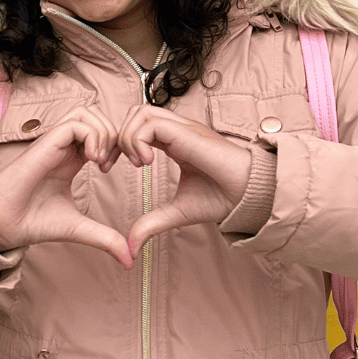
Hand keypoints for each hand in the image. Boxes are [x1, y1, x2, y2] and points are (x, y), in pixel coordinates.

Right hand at [0, 108, 132, 269]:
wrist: (3, 225)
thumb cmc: (32, 222)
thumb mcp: (79, 228)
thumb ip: (104, 238)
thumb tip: (129, 259)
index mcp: (71, 161)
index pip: (101, 134)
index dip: (117, 145)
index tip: (119, 168)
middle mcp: (63, 148)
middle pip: (97, 116)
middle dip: (116, 134)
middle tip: (117, 162)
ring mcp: (54, 143)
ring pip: (87, 113)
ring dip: (104, 132)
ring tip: (102, 161)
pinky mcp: (45, 144)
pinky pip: (76, 123)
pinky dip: (92, 136)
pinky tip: (93, 160)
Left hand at [117, 105, 252, 255]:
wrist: (250, 195)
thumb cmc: (222, 198)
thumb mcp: (177, 212)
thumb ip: (152, 223)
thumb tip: (131, 246)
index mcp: (174, 142)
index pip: (136, 127)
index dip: (117, 143)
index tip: (108, 168)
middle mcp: (177, 130)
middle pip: (134, 112)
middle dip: (115, 136)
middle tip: (110, 164)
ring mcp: (183, 128)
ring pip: (140, 112)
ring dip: (128, 137)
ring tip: (137, 164)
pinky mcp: (188, 133)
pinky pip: (151, 123)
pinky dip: (139, 140)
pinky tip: (147, 163)